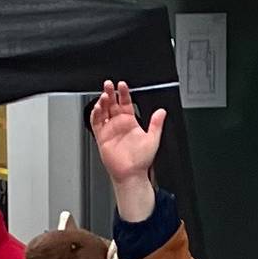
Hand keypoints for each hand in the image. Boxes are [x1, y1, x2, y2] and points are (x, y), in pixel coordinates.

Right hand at [89, 80, 166, 219]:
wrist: (132, 174)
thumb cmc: (141, 160)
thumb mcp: (153, 139)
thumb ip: (156, 124)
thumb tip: (162, 112)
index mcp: (131, 122)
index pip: (125, 103)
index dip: (123, 93)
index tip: (122, 85)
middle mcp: (119, 124)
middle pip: (112, 104)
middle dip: (110, 93)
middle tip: (109, 85)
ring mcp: (110, 130)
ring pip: (103, 111)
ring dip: (102, 102)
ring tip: (104, 95)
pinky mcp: (101, 137)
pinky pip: (96, 123)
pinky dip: (95, 115)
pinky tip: (98, 108)